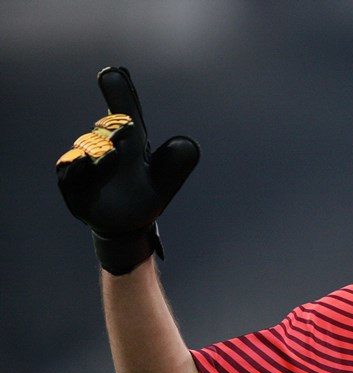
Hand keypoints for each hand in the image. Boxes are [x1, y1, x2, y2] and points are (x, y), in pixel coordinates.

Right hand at [56, 67, 199, 274]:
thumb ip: (177, 162)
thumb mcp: (166, 179)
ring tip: (113, 155)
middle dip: (113, 120)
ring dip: (101, 150)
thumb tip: (187, 141)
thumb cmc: (146, 193)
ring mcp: (87, 164)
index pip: (128, 113)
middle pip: (107, 127)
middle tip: (126, 120)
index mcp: (131, 141)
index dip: (122, 94)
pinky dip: (75, 166)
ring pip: (89, 148)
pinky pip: (69, 171)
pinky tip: (81, 160)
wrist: (126, 223)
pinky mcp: (73, 185)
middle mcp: (107, 147)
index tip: (113, 72)